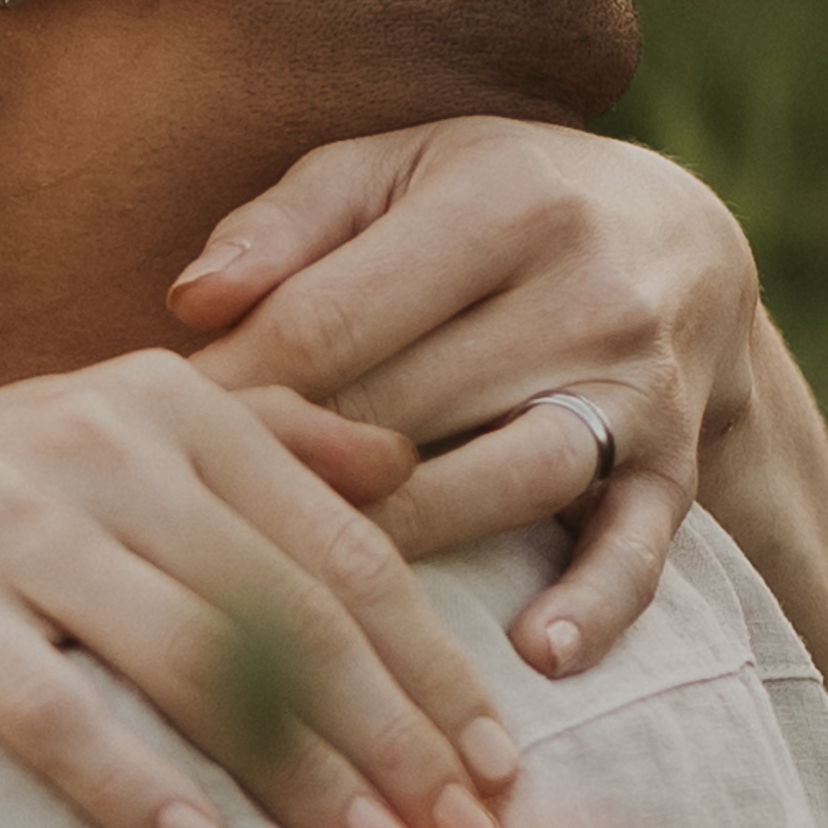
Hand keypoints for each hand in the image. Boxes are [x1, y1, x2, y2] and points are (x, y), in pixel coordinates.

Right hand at [0, 354, 526, 827]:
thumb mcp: (95, 448)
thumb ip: (249, 442)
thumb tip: (398, 458)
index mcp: (158, 404)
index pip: (341, 548)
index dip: (434, 666)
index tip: (504, 771)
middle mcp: (89, 439)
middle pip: (290, 605)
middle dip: (397, 734)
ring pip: (193, 654)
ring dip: (298, 770)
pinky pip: (46, 703)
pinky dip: (126, 783)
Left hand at [169, 119, 827, 689]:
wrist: (678, 239)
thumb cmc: (486, 205)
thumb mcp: (393, 171)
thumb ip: (288, 224)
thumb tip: (191, 302)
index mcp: (502, 202)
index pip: (333, 318)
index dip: (232, 390)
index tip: (149, 447)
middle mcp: (583, 291)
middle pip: (404, 409)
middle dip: (292, 475)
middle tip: (187, 540)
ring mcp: (638, 388)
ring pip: (506, 481)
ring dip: (406, 545)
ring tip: (308, 605)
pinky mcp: (676, 468)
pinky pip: (637, 547)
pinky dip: (594, 603)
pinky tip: (536, 655)